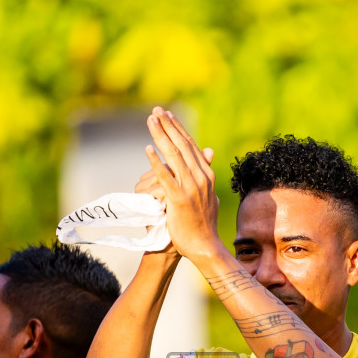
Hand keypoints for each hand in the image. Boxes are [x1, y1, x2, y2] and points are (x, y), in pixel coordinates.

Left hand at [142, 109, 223, 260]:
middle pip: (182, 145)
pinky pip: (166, 177)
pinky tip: (147, 149)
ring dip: (161, 135)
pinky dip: (156, 162)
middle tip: (155, 111)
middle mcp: (201, 177)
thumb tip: (210, 153)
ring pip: (174, 155)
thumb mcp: (209, 194)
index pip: (191, 145)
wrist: (205, 246)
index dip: (178, 128)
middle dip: (168, 125)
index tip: (167, 115)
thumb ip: (206, 173)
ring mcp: (191, 187)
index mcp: (207, 175)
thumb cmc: (204, 224)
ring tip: (150, 121)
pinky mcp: (179, 199)